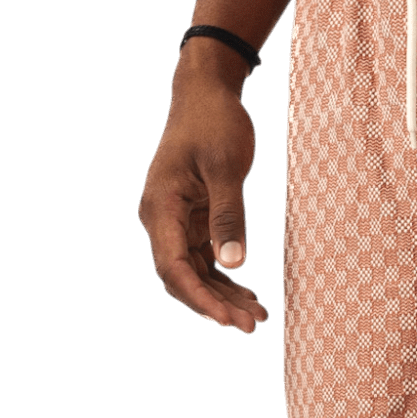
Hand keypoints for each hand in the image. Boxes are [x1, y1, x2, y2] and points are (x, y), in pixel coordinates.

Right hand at [138, 71, 270, 333]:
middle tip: (252, 325)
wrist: (207, 92)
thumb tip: (233, 263)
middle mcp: (161, 219)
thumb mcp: (225, 168)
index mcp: (160, 208)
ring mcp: (175, 221)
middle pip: (182, 278)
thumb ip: (228, 216)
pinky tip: (248, 294)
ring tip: (256, 316)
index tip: (229, 319)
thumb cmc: (214, 122)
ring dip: (222, 296)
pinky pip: (204, 259)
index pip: (174, 268)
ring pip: (194, 272)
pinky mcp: (191, 219)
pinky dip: (224, 278)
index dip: (201, 298)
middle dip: (214, 305)